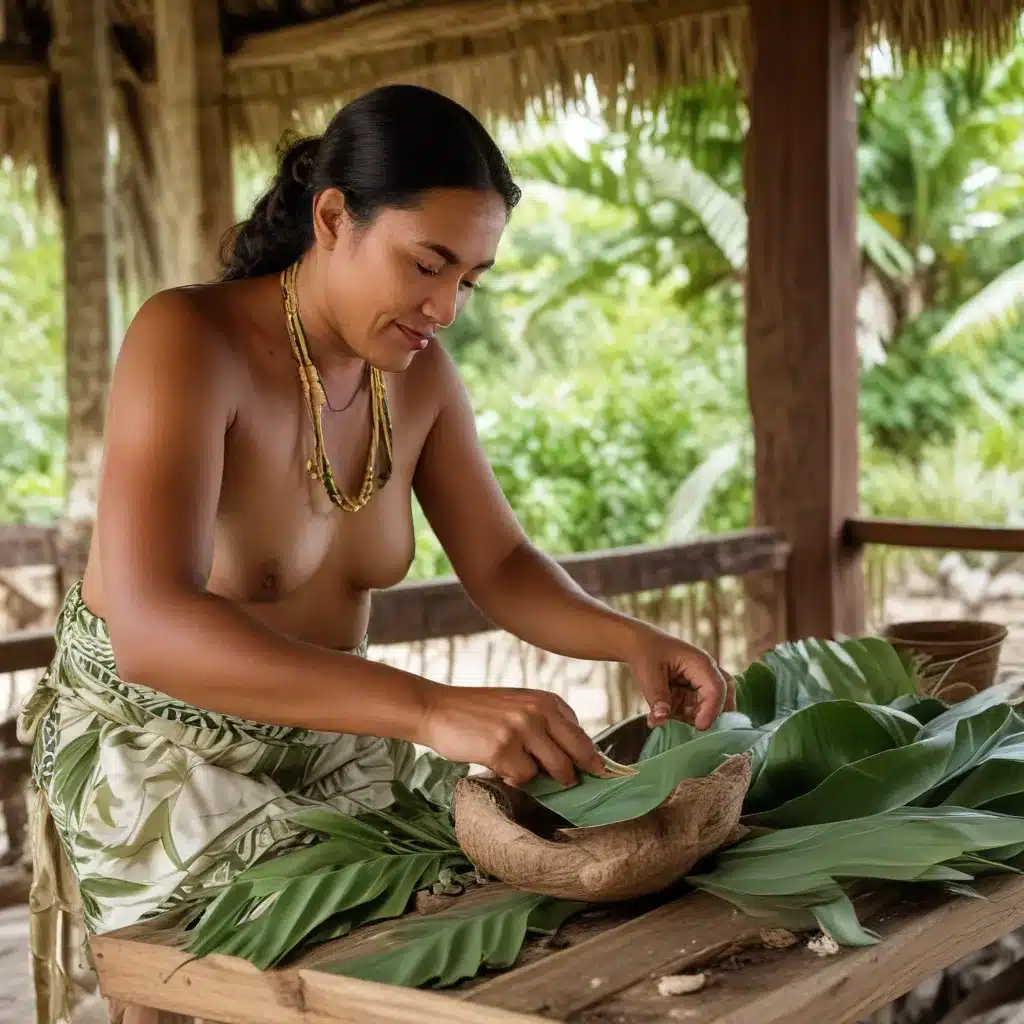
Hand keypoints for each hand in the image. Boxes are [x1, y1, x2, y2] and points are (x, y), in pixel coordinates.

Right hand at [419, 685, 604, 786]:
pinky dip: (514, 779)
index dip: (589, 758)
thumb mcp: (519, 706)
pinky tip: (498, 766)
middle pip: (579, 752)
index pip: (581, 734)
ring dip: (545, 779)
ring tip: (521, 771)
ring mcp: (522, 729)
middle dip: (580, 774)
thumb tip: (575, 761)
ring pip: (557, 769)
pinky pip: (525, 778)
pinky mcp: (503, 748)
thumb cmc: (479, 713)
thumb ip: (545, 726)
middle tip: (574, 786)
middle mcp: (538, 711)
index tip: (597, 773)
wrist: (438, 708)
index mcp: (546, 700)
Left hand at [625, 626, 735, 730]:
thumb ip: (657, 699)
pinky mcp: (696, 689)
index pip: (716, 690)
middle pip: (721, 699)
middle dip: (705, 715)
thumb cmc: (646, 653)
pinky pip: (697, 706)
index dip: (711, 712)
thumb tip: (661, 721)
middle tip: (686, 724)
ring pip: (709, 706)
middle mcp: (708, 672)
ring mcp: (703, 680)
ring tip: (670, 713)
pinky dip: (685, 713)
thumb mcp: (648, 676)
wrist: (640, 643)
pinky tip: (666, 712)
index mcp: (700, 664)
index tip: (698, 728)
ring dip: (691, 715)